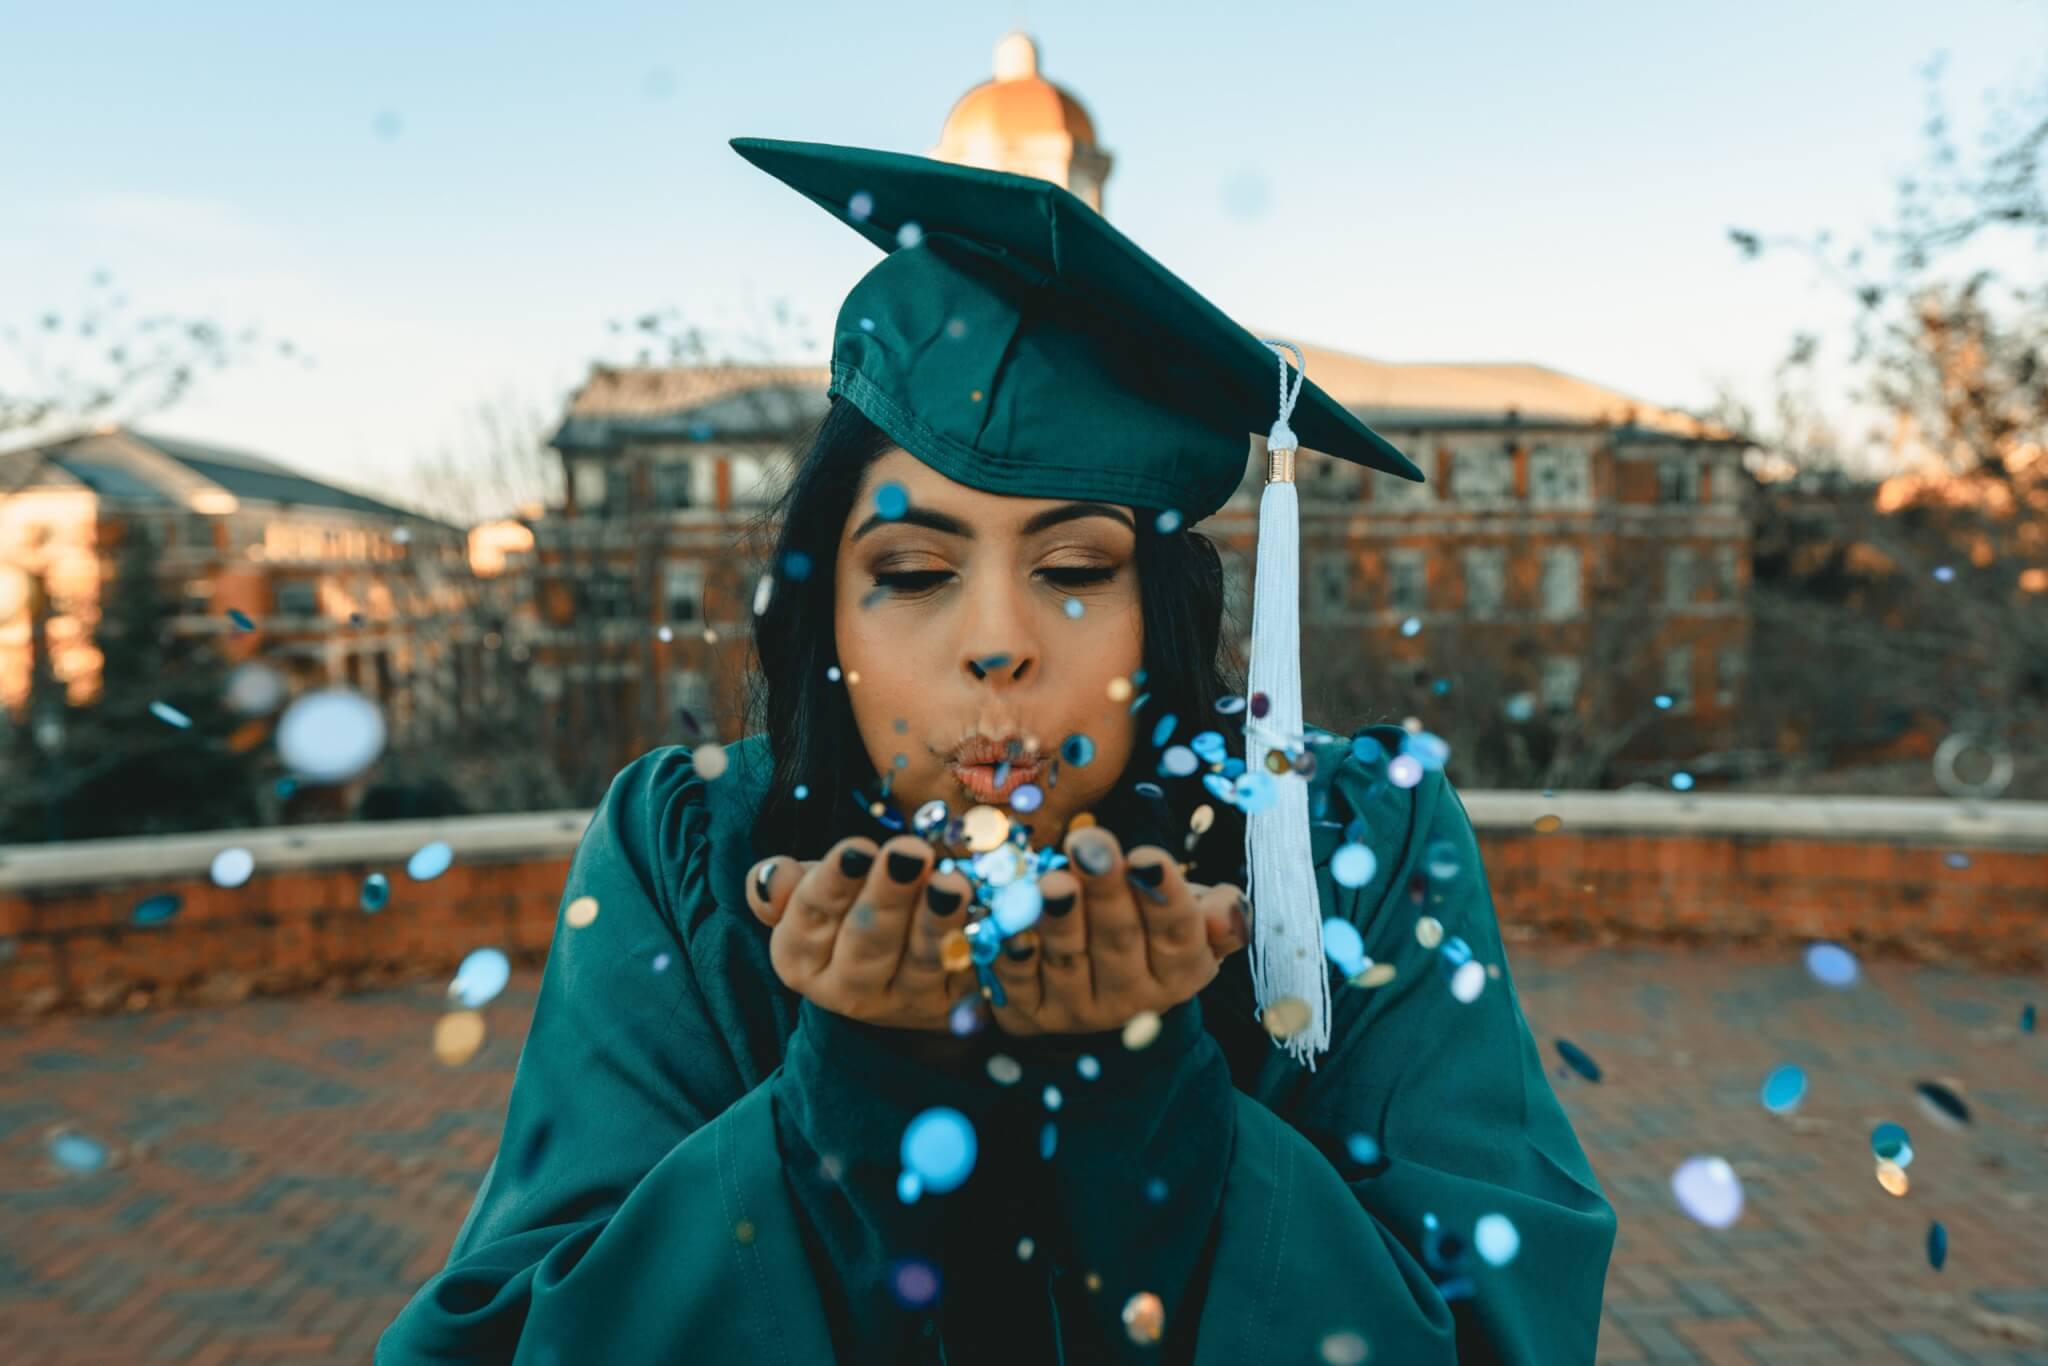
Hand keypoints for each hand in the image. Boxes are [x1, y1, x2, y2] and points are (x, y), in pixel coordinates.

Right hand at [748, 835, 974, 1031]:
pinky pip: (968, 973)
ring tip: (952, 884)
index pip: (810, 919)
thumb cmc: (844, 909)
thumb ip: (782, 886)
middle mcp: (846, 989)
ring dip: (938, 922)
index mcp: (800, 958)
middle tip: (910, 854)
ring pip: (921, 961)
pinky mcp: (951, 1005)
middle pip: (867, 943)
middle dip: (889, 897)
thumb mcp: (807, 895)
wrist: (891, 966)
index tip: (857, 848)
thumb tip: (774, 876)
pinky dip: (980, 942)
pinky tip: (991, 910)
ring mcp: (903, 1002)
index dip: (833, 884)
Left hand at [989, 826, 1248, 1035]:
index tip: (1146, 858)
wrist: (1098, 991)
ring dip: (1059, 920)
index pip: (1175, 932)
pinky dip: (1012, 952)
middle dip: (1105, 891)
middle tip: (1091, 847)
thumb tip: (1226, 910)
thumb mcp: (1193, 921)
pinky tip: (1006, 921)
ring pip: (1069, 959)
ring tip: (1052, 882)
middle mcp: (1132, 998)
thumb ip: (1219, 915)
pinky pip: (1018, 981)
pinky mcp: (1029, 1013)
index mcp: (1180, 972)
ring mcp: (1078, 1009)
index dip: (1162, 897)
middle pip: (1118, 940)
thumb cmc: (1150, 932)